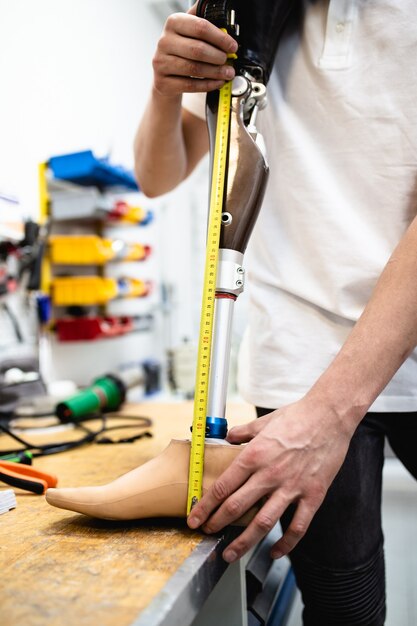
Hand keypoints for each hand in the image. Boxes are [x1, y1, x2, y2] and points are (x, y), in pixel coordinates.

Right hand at [152, 2, 236, 96]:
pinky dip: (207, 85)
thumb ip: (205, 27)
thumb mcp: (190, 33)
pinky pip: (190, 85)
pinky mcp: (163, 82)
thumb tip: (227, 29)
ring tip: (227, 73)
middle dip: (218, 57)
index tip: (232, 47)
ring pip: (194, 69)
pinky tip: (217, 83)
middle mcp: (164, 41)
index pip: (200, 27)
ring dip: (215, 72)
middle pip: (197, 49)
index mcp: (174, 22)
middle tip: (228, 61)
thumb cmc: (183, 51)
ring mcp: (161, 63)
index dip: (220, 38)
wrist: (165, 73)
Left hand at [187, 396, 353, 561]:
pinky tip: (275, 552)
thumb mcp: (264, 422)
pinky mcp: (313, 495)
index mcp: (254, 455)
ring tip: (231, 554)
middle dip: (217, 524)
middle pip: (236, 506)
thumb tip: (229, 437)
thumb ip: (243, 432)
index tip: (195, 518)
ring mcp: (292, 487)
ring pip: (263, 522)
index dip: (205, 506)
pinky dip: (286, 544)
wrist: (330, 416)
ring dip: (244, 542)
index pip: (223, 487)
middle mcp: (269, 474)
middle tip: (207, 534)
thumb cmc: (297, 416)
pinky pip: (298, 526)